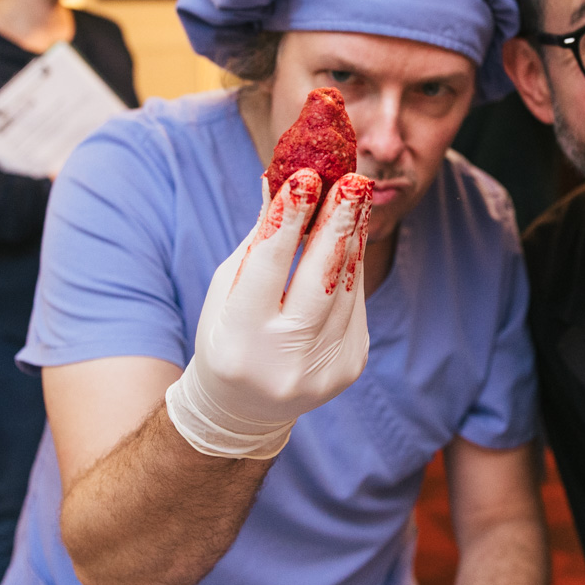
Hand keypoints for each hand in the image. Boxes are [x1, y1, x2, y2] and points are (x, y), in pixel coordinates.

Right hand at [164, 169, 372, 458]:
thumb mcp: (228, 289)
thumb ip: (260, 241)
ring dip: (353, 237)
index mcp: (239, 341)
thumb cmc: (227, 333)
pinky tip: (352, 233)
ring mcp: (323, 368)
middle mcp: (284, 360)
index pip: (268, 269)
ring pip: (346, 289)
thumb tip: (280, 180)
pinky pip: (355, 304)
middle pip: (319, 280)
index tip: (305, 176)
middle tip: (353, 178)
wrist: (245, 408)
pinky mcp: (350, 366)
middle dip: (338, 223)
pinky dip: (353, 266)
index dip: (289, 221)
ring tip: (356, 194)